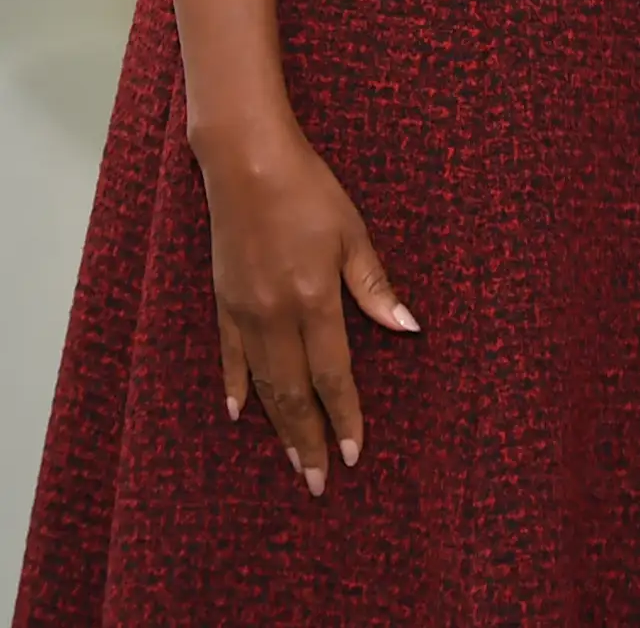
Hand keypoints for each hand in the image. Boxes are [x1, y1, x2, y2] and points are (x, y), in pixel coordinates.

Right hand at [196, 120, 417, 496]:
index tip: (354, 454)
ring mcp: (244, 313)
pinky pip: (230, 357)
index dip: (345, 418)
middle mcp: (274, 317)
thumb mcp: (352, 235)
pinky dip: (236, 387)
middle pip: (294, 393)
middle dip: (309, 440)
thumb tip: (407, 327)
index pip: (333, 376)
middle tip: (320, 482)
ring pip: (262, 384)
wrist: (245, 165)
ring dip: (278, 425)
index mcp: (313, 302)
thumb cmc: (310, 192)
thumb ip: (374, 287)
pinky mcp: (223, 302)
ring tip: (292, 460)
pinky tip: (239, 413)